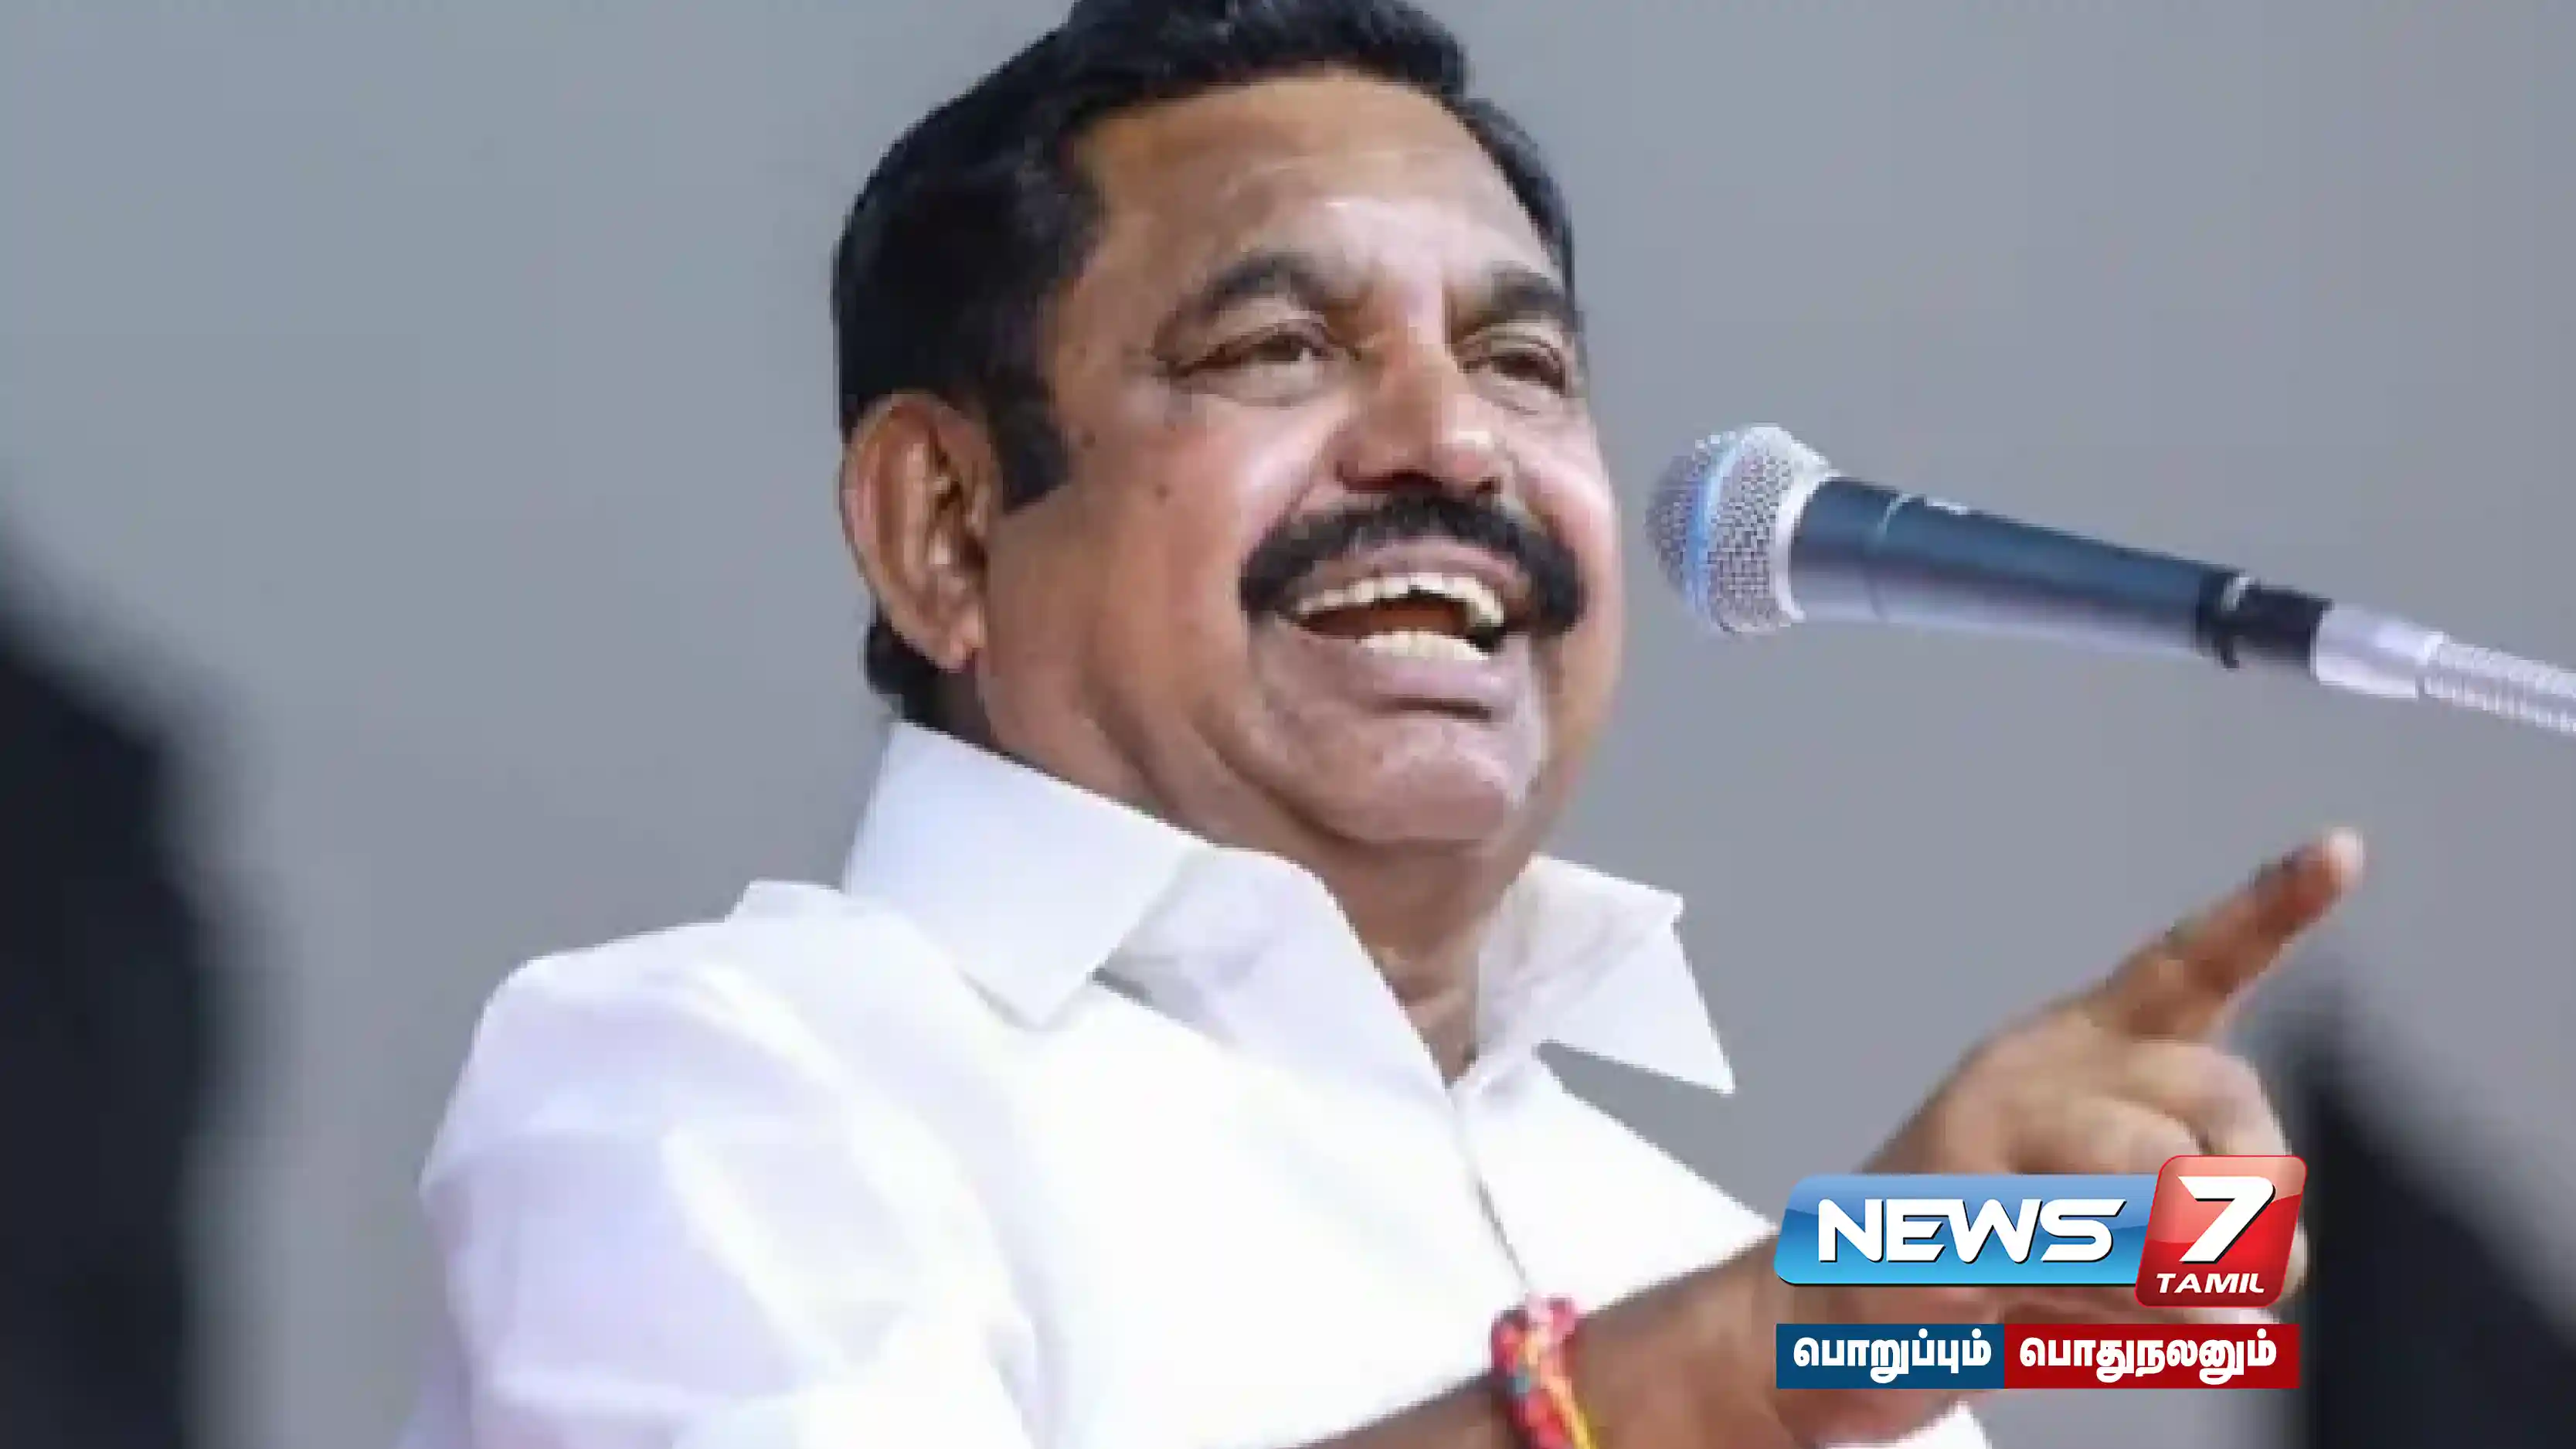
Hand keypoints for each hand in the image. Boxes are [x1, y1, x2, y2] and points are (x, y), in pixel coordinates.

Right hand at [1775, 829, 2361, 1443]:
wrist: (1832, 1310)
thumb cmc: (1996, 1256)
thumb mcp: (2123, 1232)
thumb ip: (2206, 1229)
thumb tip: (2258, 1280)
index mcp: (2091, 1048)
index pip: (2190, 967)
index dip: (2271, 909)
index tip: (2343, 849)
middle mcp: (2042, 1061)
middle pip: (2215, 1088)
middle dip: (2259, 1185)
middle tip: (2247, 1266)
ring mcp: (1988, 1118)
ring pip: (2154, 1174)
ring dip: (2173, 1268)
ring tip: (2124, 1301)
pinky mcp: (1948, 1191)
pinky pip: (2083, 1244)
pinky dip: (2102, 1303)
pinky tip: (2052, 1310)